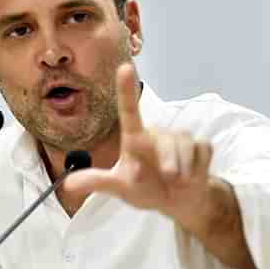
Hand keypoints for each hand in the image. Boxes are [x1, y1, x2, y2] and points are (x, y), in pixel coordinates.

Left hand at [63, 63, 215, 231]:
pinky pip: (201, 153)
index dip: (126, 89)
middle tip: (167, 178)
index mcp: (136, 139)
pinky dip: (196, 170)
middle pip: (166, 142)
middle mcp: (157, 134)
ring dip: (182, 169)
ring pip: (185, 148)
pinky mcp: (200, 145)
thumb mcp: (120, 188)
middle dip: (168, 162)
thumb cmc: (147, 188)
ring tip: (177, 180)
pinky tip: (191, 176)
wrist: (179, 201)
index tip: (125, 67)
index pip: (129, 111)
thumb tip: (67, 184)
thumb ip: (97, 182)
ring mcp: (180, 138)